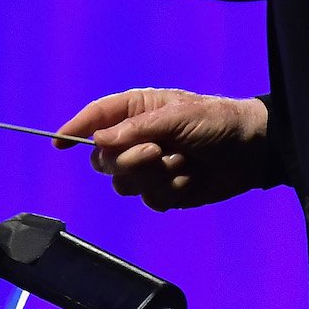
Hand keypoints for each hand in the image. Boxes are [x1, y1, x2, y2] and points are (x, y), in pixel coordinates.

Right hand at [55, 88, 275, 210]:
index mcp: (137, 110)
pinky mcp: (164, 190)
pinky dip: (171, 190)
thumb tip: (97, 141)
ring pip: (124, 182)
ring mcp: (150, 167)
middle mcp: (137, 138)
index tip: (57, 142)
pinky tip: (190, 179)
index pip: (97, 117)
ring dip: (154, 176)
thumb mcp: (176, 116)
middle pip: (104, 159)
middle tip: (156, 152)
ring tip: (181, 163)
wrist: (250, 151)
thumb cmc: (214, 121)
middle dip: (128, 160)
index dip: (75, 128)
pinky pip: (150, 199)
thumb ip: (135, 129)